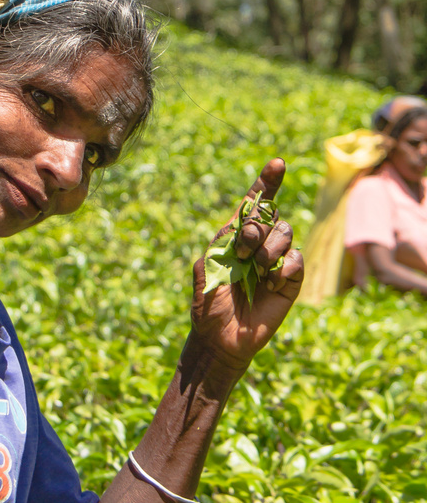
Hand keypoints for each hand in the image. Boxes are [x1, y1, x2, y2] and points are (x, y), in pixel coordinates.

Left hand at [190, 158, 302, 369]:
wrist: (221, 339)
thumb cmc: (209, 305)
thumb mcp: (206, 268)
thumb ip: (221, 242)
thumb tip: (241, 226)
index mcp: (236, 238)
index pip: (255, 205)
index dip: (266, 183)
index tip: (277, 164)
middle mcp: (259, 245)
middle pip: (272, 215)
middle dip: (257, 228)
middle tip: (241, 251)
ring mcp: (276, 262)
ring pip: (286, 233)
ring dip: (270, 248)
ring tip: (257, 270)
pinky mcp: (290, 281)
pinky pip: (297, 260)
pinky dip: (285, 268)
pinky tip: (272, 283)